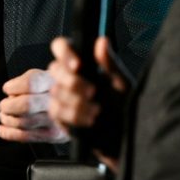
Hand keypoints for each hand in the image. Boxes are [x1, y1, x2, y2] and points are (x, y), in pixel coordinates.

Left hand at [0, 68, 69, 142]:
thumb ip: (26, 80)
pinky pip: (26, 137)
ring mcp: (56, 120)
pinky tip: (1, 129)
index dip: (14, 87)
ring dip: (7, 120)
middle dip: (8, 106)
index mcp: (54, 81)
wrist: (75, 104)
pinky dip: (8, 133)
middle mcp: (58, 100)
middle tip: (3, 105)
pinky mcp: (54, 135)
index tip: (7, 88)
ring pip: (24, 122)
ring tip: (4, 115)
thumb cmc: (51, 88)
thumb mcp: (42, 75)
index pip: (30, 83)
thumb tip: (9, 90)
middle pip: (26, 105)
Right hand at [48, 36, 127, 169]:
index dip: (65, 53)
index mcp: (83, 63)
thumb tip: (102, 41)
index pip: (61, 47)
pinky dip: (74, 115)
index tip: (77, 65)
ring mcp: (62, 96)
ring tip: (97, 110)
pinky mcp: (59, 115)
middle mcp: (69, 77)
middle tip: (92, 91)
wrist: (124, 138)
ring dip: (77, 102)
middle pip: (54, 69)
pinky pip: (56, 110)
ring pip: (55, 91)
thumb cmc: (124, 107)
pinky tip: (89, 119)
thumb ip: (110, 63)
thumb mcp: (121, 84)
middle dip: (73, 82)